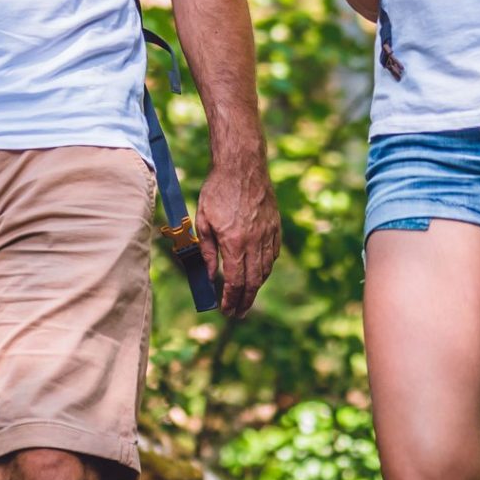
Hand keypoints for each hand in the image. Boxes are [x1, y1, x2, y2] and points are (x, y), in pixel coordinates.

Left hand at [195, 149, 281, 317]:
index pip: (235, 281)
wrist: (242, 166)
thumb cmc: (217, 191)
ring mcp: (268, 234)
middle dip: (245, 301)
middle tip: (238, 313)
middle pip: (253, 282)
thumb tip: (208, 276)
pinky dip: (266, 268)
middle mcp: (255, 242)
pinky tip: (258, 272)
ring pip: (265, 270)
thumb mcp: (203, 221)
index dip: (231, 300)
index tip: (225, 311)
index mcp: (234, 242)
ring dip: (256, 287)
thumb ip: (206, 251)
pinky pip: (273, 255)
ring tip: (246, 296)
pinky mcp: (276, 227)